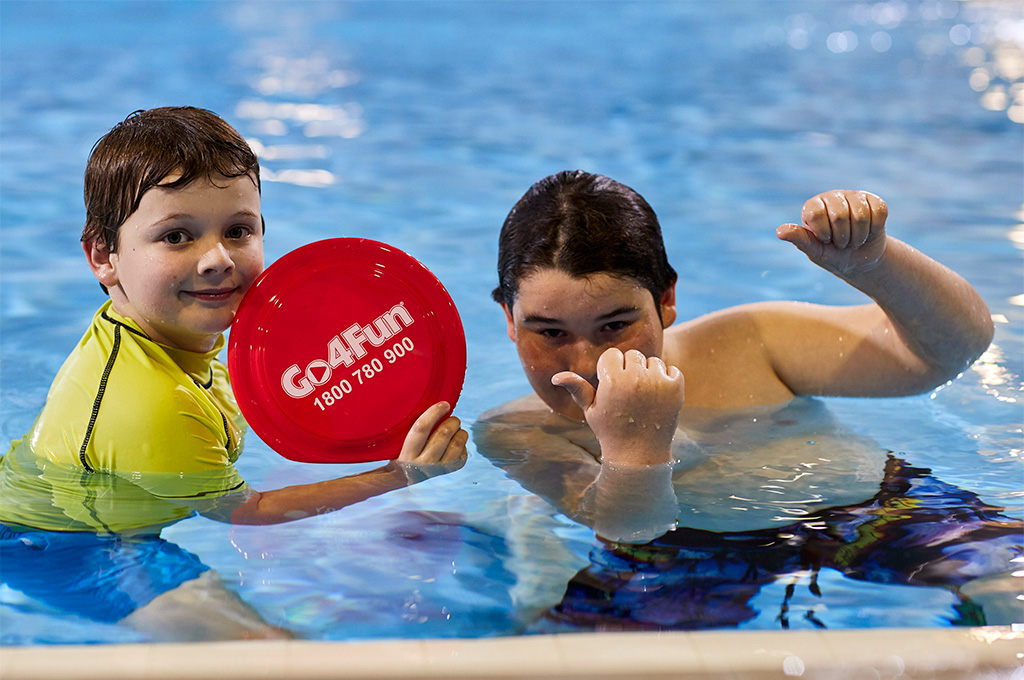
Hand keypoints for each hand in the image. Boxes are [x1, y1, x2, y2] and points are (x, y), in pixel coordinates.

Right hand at [396, 401, 467, 472]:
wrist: (405, 477)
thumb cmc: (404, 451)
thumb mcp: (401, 442)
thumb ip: (413, 428)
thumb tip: (434, 405)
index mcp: (408, 453)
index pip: (421, 428)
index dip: (434, 413)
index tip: (444, 404)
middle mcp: (423, 463)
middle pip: (443, 434)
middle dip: (452, 421)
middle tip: (453, 419)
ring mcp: (437, 470)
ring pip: (456, 444)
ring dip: (460, 432)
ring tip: (456, 429)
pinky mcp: (449, 472)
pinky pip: (462, 455)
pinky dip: (462, 445)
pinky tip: (456, 442)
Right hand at [552, 348, 683, 465]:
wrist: (639, 454)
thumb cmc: (611, 431)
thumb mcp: (590, 410)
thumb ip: (577, 388)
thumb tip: (556, 377)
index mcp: (612, 380)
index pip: (612, 355)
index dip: (611, 370)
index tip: (612, 387)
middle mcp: (636, 378)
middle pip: (633, 355)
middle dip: (629, 369)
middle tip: (628, 393)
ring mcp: (658, 382)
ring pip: (652, 361)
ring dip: (649, 374)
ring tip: (643, 397)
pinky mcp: (676, 388)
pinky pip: (671, 369)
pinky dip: (667, 380)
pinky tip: (657, 397)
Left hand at [777, 190, 887, 276]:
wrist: (859, 261)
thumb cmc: (831, 255)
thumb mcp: (815, 251)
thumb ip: (799, 239)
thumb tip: (779, 232)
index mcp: (812, 207)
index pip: (816, 213)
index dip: (824, 233)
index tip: (825, 240)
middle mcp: (831, 197)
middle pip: (840, 215)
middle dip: (843, 238)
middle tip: (841, 243)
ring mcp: (853, 196)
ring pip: (861, 215)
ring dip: (858, 236)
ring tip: (853, 239)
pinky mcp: (874, 200)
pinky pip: (879, 212)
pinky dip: (874, 229)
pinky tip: (868, 232)